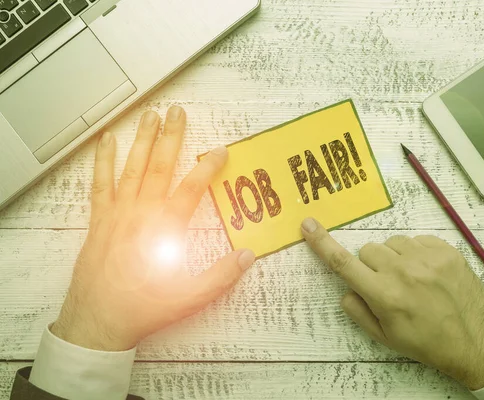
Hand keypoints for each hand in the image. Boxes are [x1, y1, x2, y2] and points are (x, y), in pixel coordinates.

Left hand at [52, 106, 254, 351]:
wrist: (97, 321)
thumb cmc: (145, 309)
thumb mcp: (190, 297)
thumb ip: (221, 276)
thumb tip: (248, 254)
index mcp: (166, 229)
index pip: (191, 188)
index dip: (208, 167)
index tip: (220, 150)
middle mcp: (141, 212)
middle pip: (159, 166)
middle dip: (171, 136)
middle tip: (177, 111)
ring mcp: (117, 213)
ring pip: (132, 168)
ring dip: (142, 139)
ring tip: (149, 114)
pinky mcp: (99, 219)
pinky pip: (100, 183)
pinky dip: (103, 161)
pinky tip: (107, 140)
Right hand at [301, 218, 483, 389]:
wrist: (476, 341)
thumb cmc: (427, 343)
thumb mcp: (385, 337)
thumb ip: (358, 311)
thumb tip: (347, 288)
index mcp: (385, 295)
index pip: (344, 263)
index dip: (322, 243)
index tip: (308, 225)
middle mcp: (403, 271)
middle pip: (368, 250)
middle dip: (371, 266)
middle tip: (388, 285)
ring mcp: (427, 258)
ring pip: (392, 243)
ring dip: (394, 257)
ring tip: (412, 279)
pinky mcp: (447, 250)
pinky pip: (417, 240)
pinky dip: (416, 253)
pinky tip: (428, 273)